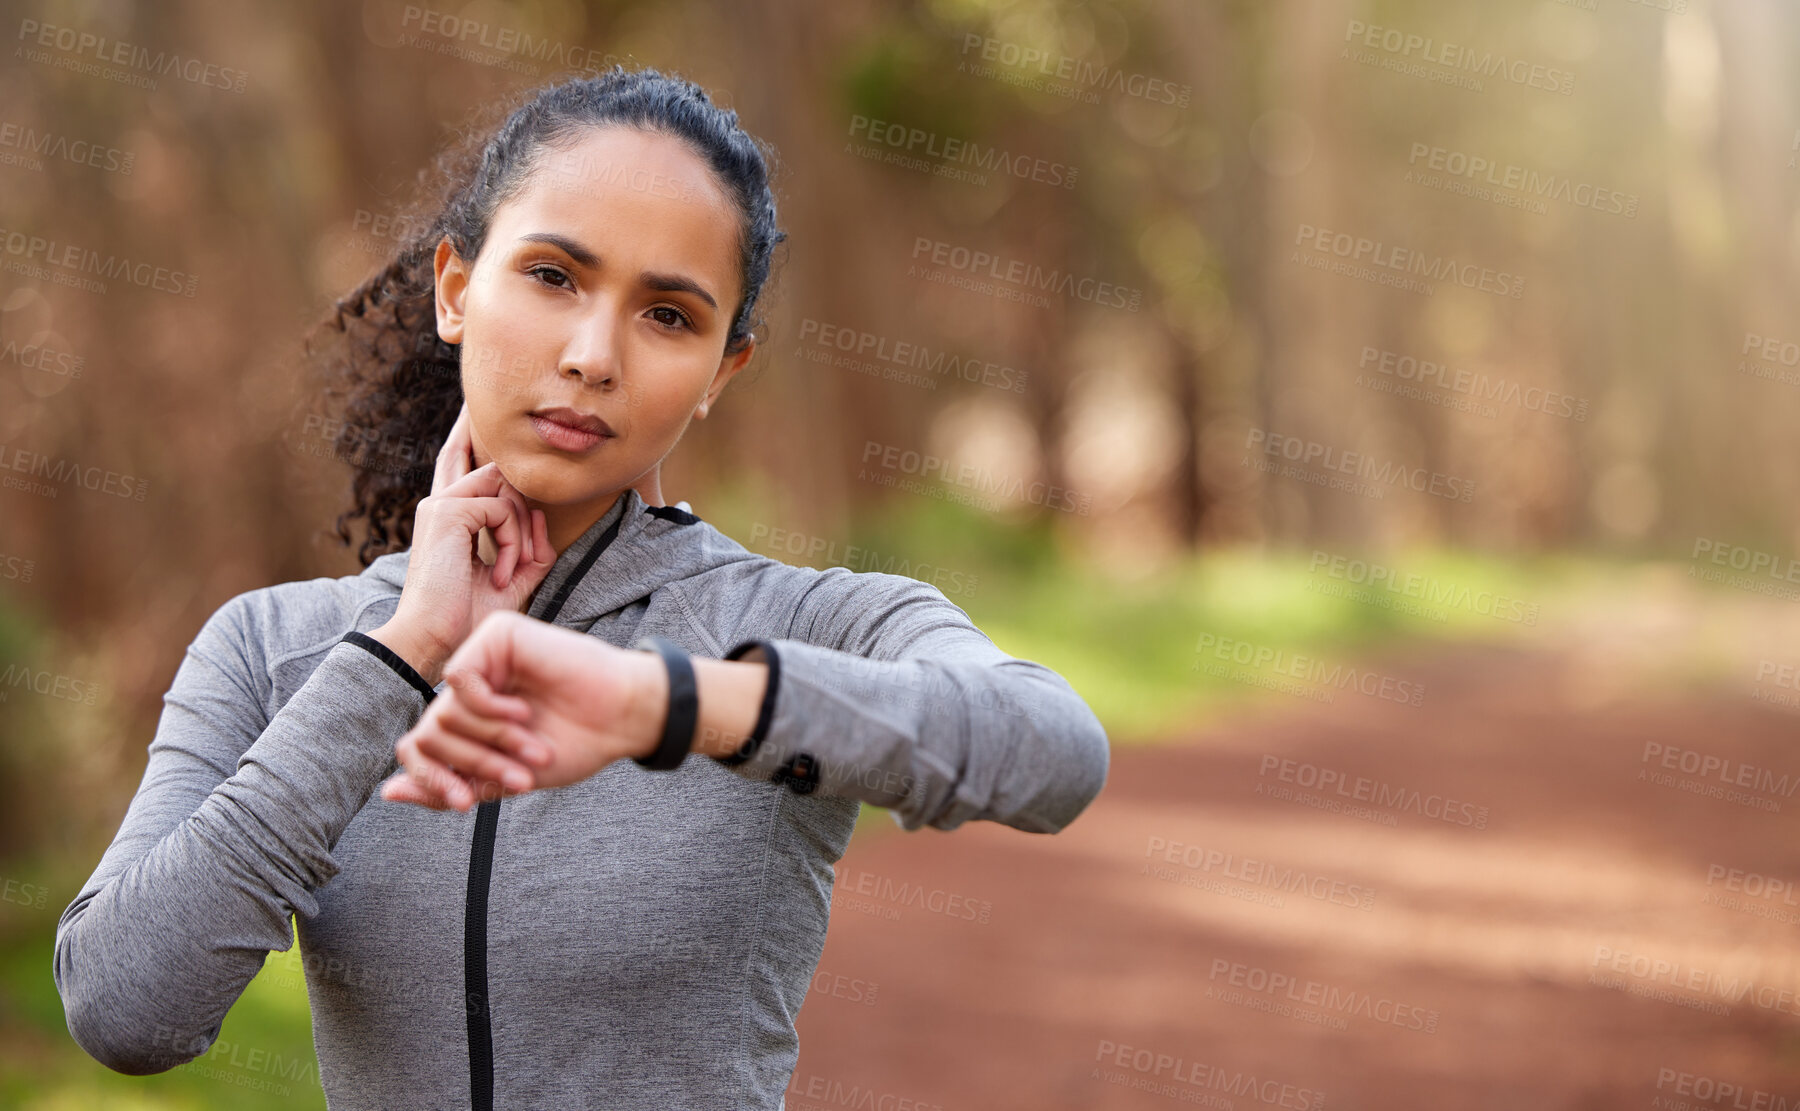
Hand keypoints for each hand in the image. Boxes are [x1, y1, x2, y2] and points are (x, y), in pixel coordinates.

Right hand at [371, 403, 556, 685]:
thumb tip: (542, 519)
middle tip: (524, 558)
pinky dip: (512, 543)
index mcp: (447, 517)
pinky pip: (502, 510)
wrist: (434, 640)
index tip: (470, 408)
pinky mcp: (447, 512)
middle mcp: (439, 503)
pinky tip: (499, 573)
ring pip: (505, 486)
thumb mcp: (510, 578)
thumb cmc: (466, 617)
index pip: (458, 461)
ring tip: (510, 571)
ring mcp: (440, 504)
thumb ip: (528, 548)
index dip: (466, 433)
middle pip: (493, 468)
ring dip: (520, 530)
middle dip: (522, 508)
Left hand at [378, 610, 667, 811]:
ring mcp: (482, 655)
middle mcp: (471, 683)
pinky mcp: (496, 635)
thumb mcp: (503, 778)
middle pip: (430, 732)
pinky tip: (521, 711)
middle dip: (473, 763)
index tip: (466, 804)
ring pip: (443, 708)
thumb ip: (449, 785)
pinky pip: (460, 677)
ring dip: (490, 740)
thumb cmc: (574, 744)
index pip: (420, 748)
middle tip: (519, 776)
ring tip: (532, 746)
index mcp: (470, 716)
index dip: (433, 781)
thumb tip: (387, 793)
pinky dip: (487, 706)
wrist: (621, 719)